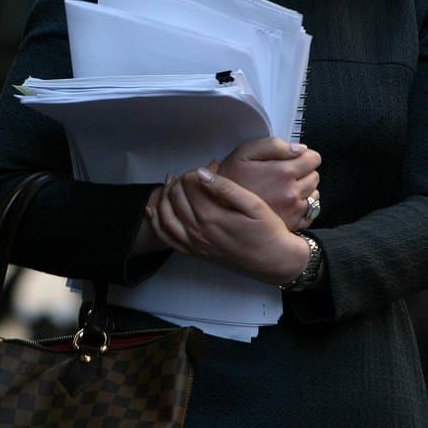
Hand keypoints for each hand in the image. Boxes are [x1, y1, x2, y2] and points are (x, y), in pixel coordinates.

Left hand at [147, 168, 311, 286]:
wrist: (273, 261)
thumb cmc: (268, 231)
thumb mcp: (253, 205)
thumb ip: (226, 188)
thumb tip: (202, 173)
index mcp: (212, 217)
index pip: (189, 185)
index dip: (195, 172)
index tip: (208, 167)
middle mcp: (197, 232)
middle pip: (175, 198)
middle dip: (181, 181)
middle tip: (193, 174)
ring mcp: (193, 244)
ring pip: (164, 216)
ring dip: (164, 197)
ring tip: (172, 184)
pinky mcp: (193, 252)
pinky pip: (166, 237)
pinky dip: (156, 222)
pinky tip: (153, 210)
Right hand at [215, 137, 320, 230]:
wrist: (217, 214)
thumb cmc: (229, 182)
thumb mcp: (243, 154)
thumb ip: (273, 145)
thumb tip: (299, 149)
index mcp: (284, 172)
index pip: (313, 158)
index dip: (303, 157)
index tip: (292, 161)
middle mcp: (293, 192)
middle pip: (314, 176)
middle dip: (303, 174)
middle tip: (283, 177)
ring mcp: (294, 211)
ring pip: (314, 194)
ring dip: (303, 191)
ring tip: (282, 192)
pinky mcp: (292, 225)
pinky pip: (310, 213)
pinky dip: (301, 208)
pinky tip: (285, 206)